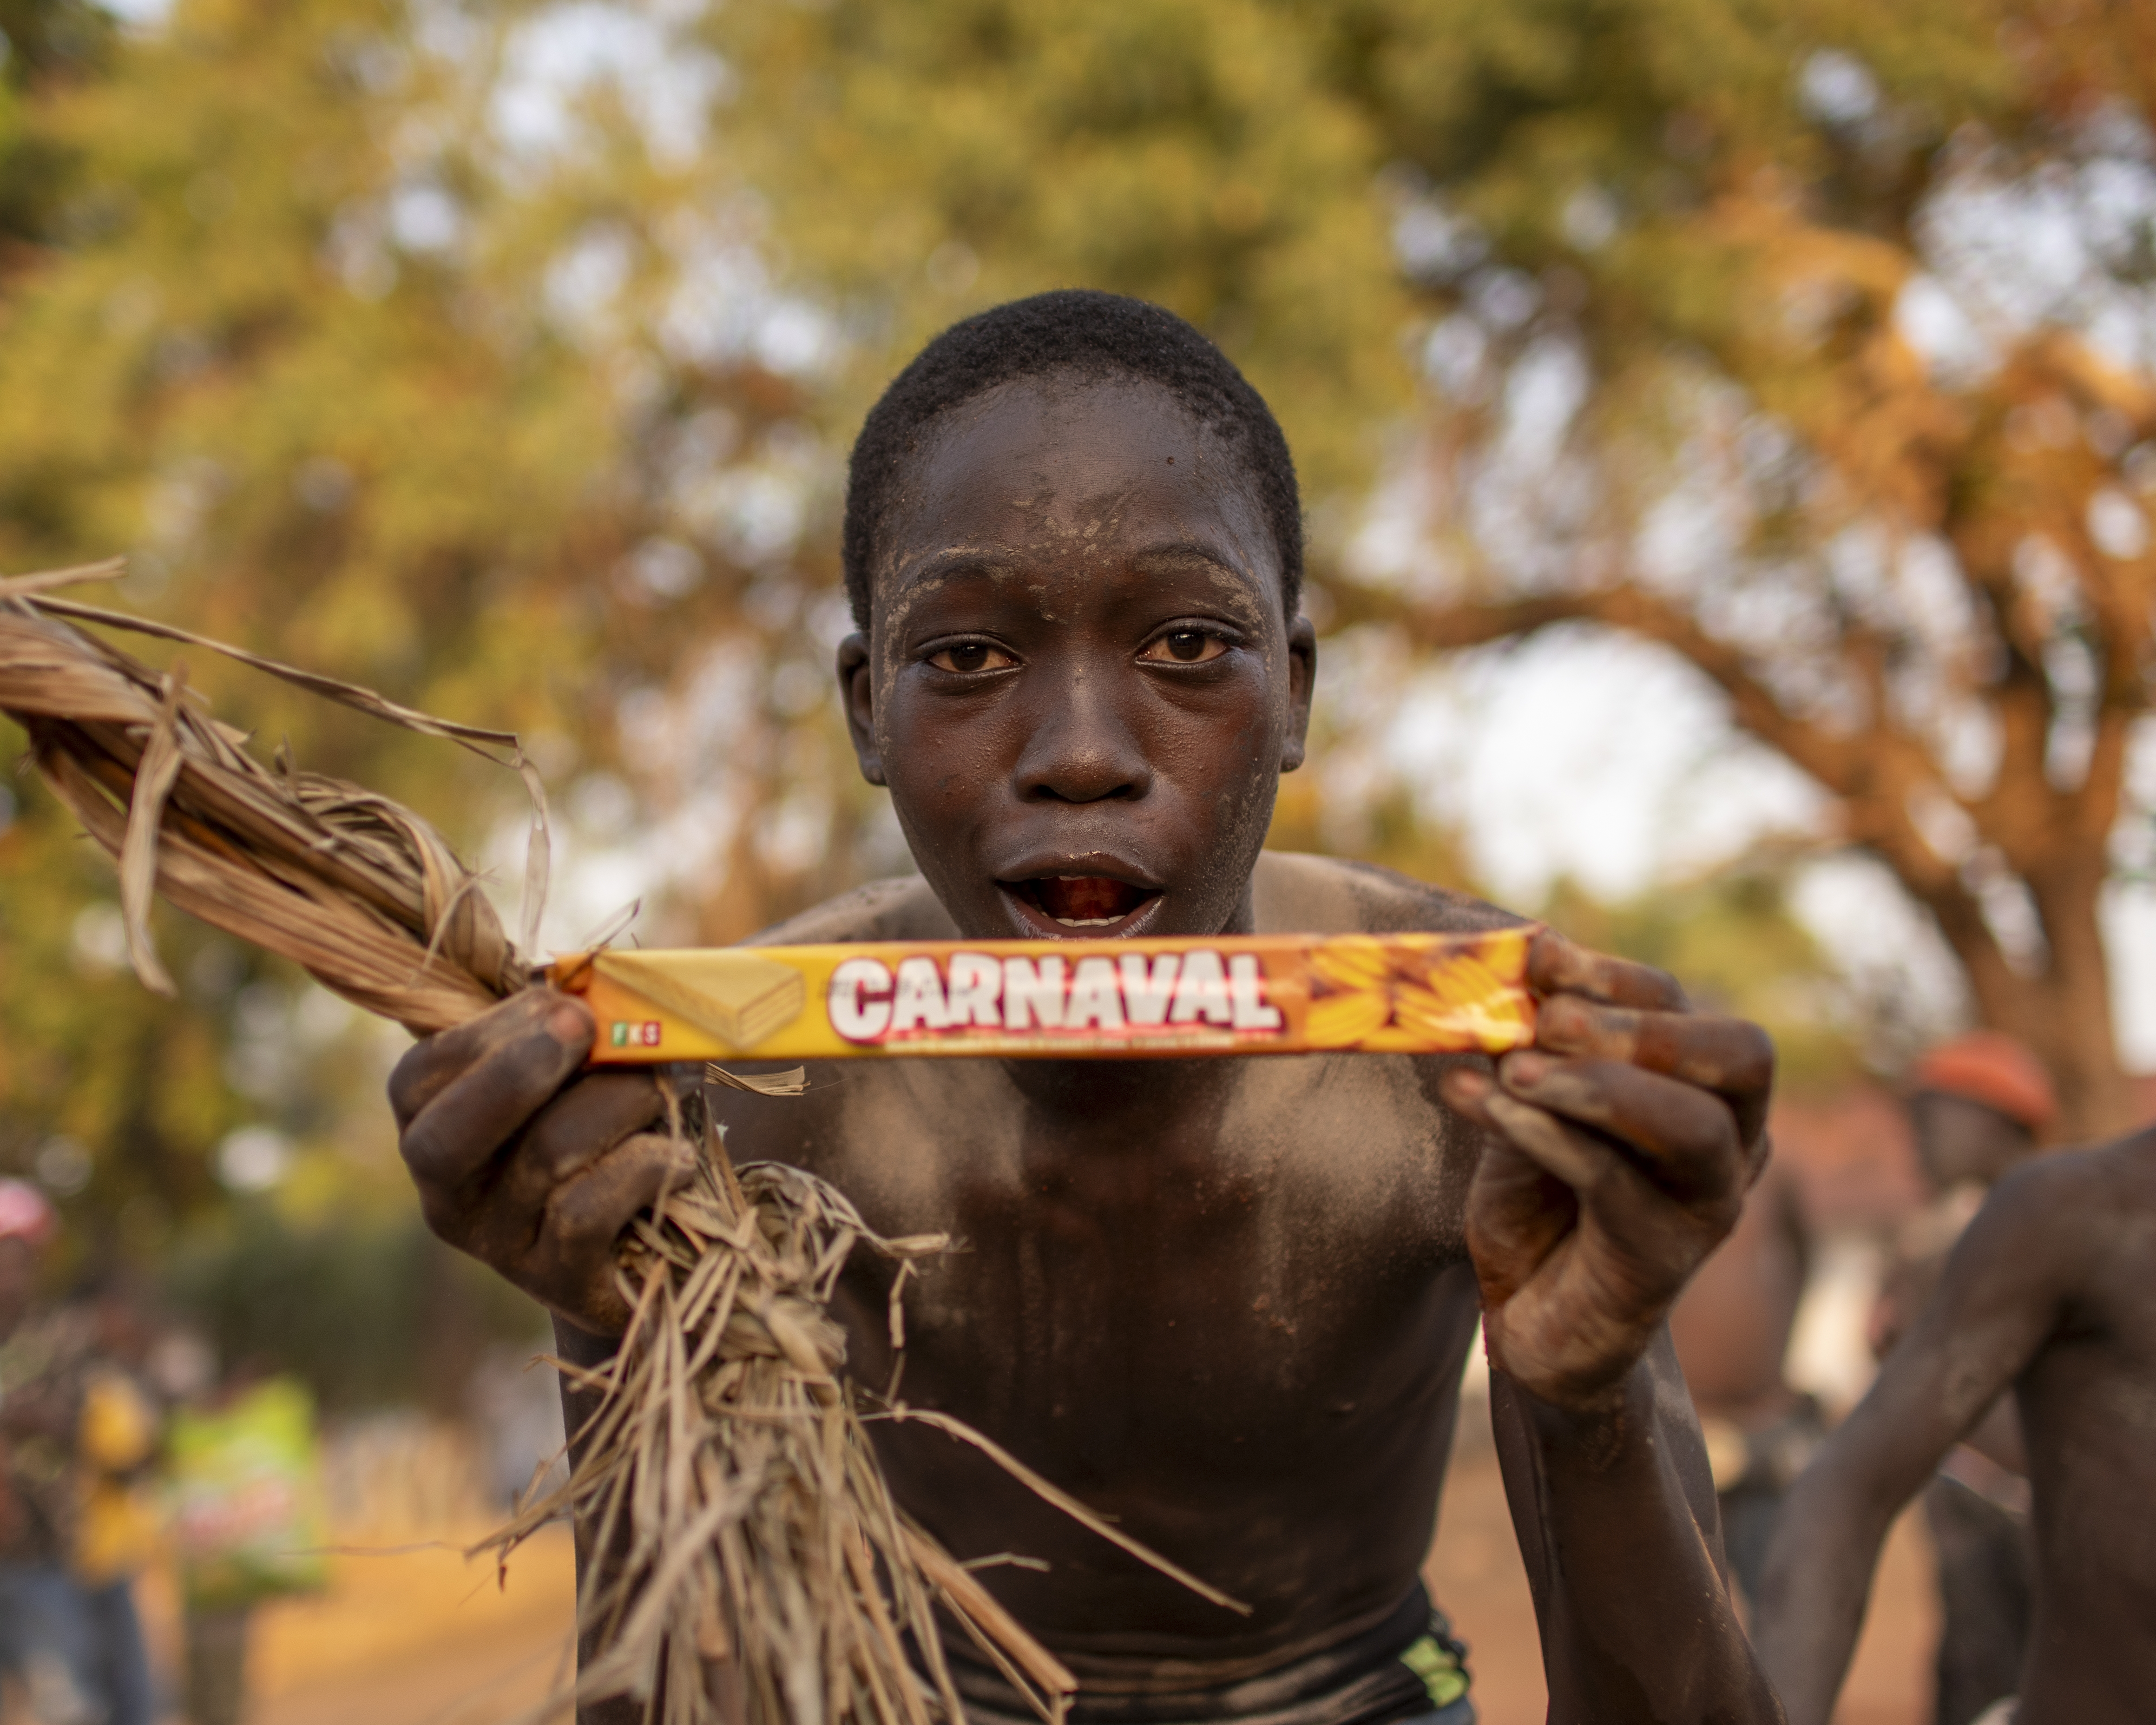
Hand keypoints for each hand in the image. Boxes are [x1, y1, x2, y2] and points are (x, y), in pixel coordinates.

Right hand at [389, 989, 693, 1335]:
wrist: (637, 1251)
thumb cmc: (597, 1132)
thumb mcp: (564, 1078)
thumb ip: (556, 1032)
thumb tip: (590, 984)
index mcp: (431, 1125)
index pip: (425, 1074)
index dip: (494, 1031)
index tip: (563, 1002)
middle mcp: (447, 1192)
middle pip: (452, 1132)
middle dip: (522, 1067)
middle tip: (587, 1026)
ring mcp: (497, 1243)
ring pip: (545, 1154)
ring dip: (616, 1103)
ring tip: (660, 1089)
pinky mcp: (557, 1279)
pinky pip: (587, 1212)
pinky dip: (644, 1166)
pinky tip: (678, 1155)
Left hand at [1441, 930, 1772, 1410]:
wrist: (1532, 1314)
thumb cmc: (1538, 1197)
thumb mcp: (1528, 1103)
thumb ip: (1529, 1046)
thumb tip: (1515, 962)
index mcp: (1704, 1085)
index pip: (1686, 1004)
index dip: (1613, 975)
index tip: (1537, 957)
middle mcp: (1734, 1140)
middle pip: (1738, 1055)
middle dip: (1639, 1025)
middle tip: (1545, 1018)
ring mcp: (1710, 1203)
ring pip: (1692, 1126)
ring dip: (1597, 1084)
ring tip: (1513, 1068)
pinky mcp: (1665, 1260)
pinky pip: (1618, 1185)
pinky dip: (1548, 1137)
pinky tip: (1487, 1107)